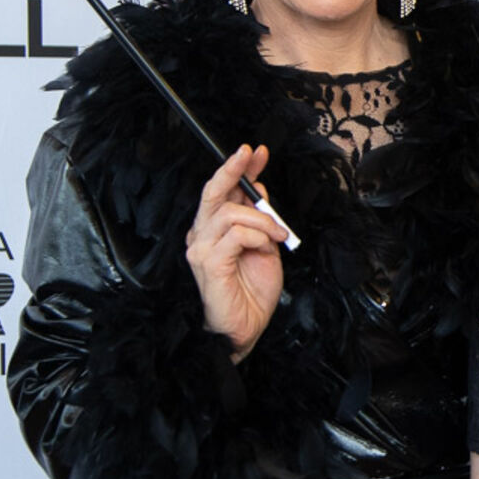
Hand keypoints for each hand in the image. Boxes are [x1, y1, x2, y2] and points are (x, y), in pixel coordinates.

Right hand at [185, 144, 285, 361]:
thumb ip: (258, 217)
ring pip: (231, 214)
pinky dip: (257, 237)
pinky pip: (236, 236)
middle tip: (251, 154)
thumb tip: (259, 187)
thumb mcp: (263, 243)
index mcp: (213, 229)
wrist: (247, 327)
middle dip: (234, 169)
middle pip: (213, 192)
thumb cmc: (252, 290)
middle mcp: (201, 235)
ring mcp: (201, 249)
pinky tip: (266, 248)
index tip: (256, 151)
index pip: (222, 190)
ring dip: (263, 220)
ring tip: (278, 235)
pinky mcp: (208, 263)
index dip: (238, 168)